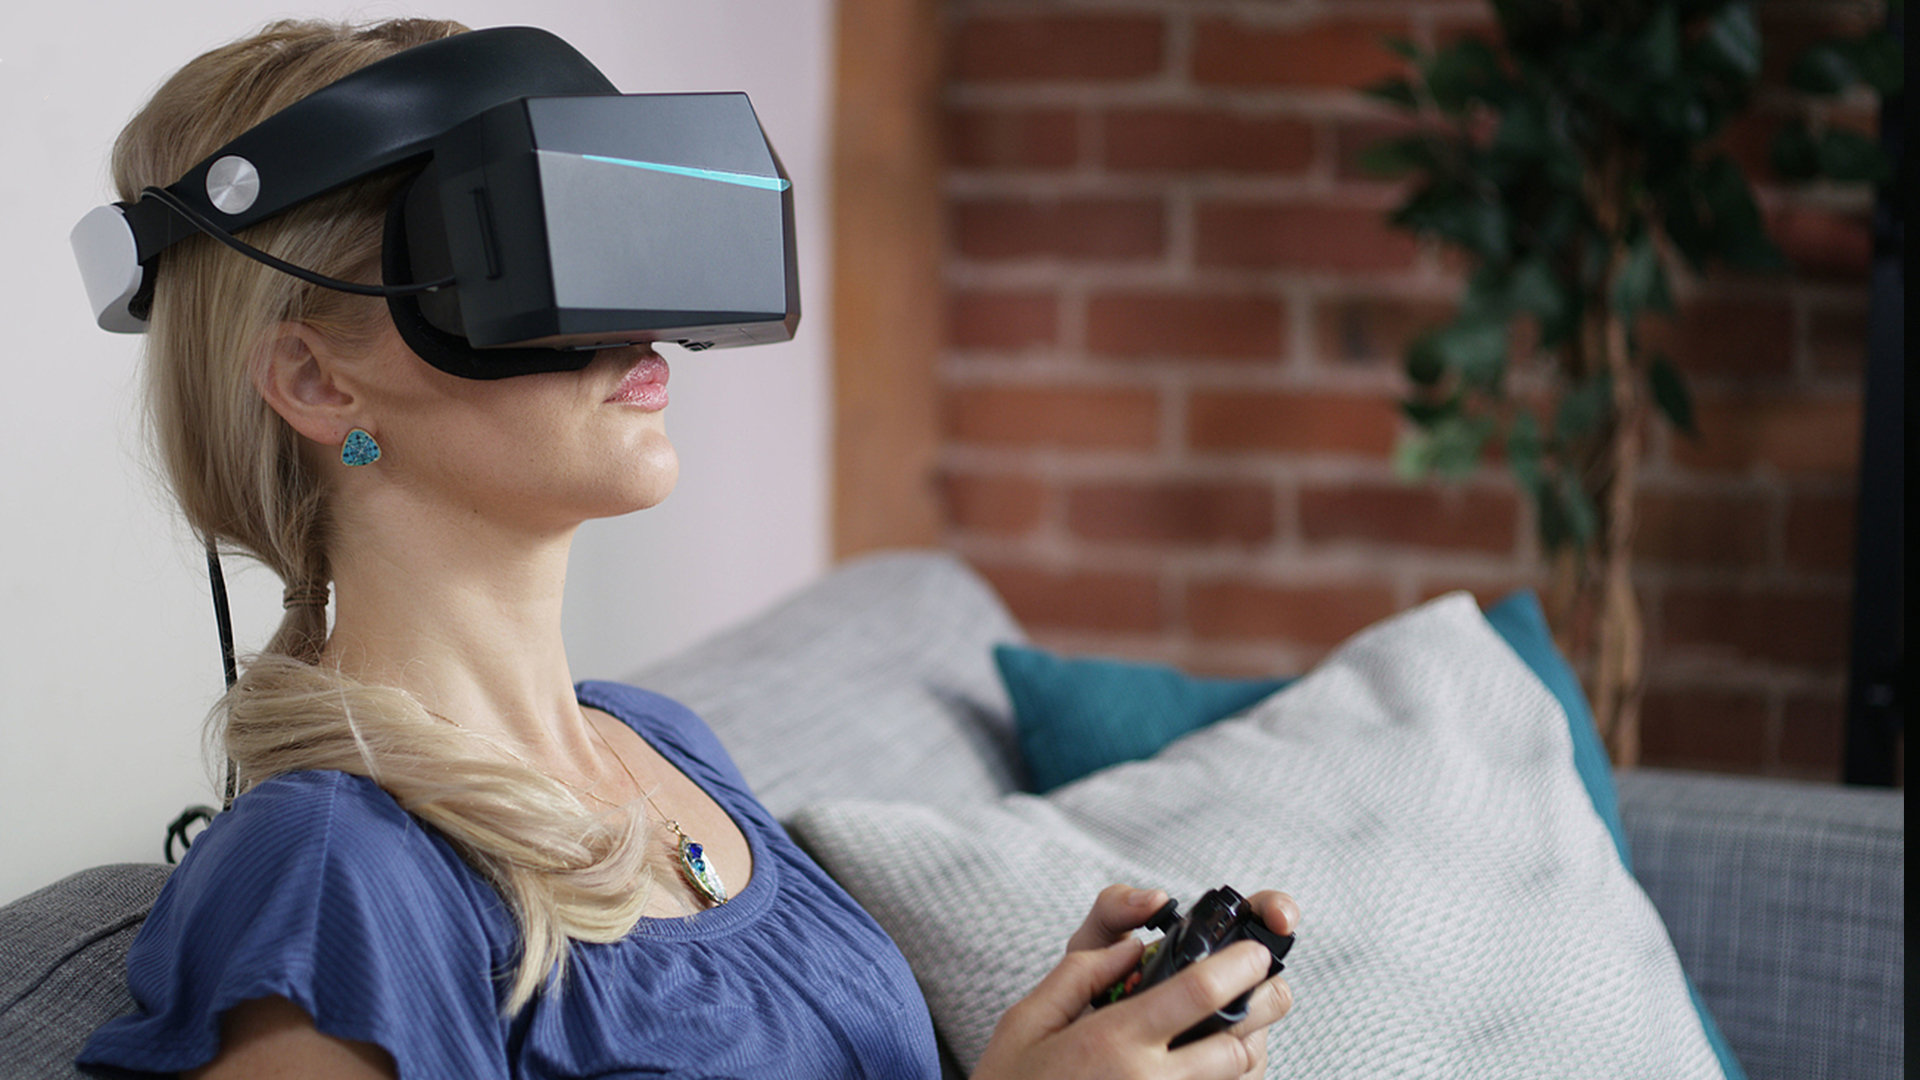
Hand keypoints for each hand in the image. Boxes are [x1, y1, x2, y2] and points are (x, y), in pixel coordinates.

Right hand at [971, 884, 1297, 1079]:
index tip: (1257, 950)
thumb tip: (1132, 946)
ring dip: (1252, 1046)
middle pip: (1237, 1042)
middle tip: (1270, 984)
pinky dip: (1231, 1079)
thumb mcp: (1026, 1020)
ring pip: (1238, 1079)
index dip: (1240, 965)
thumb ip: (1080, 973)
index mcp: (1113, 1042)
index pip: (1198, 993)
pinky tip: (1217, 1062)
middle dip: (1264, 1005)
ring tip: (1243, 1023)